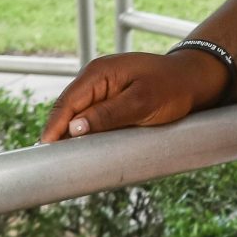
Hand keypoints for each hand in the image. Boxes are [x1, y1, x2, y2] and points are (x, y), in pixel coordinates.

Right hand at [37, 50, 226, 142]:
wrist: (193, 79)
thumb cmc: (171, 88)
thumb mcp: (141, 103)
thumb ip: (108, 115)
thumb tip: (74, 129)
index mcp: (99, 73)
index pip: (67, 103)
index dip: (53, 128)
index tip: (43, 152)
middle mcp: (96, 78)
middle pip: (67, 109)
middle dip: (57, 134)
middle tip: (51, 163)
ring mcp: (103, 88)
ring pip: (77, 115)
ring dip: (70, 135)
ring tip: (62, 160)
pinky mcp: (111, 99)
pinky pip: (90, 117)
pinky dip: (85, 132)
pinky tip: (81, 149)